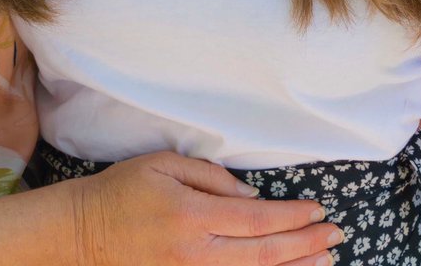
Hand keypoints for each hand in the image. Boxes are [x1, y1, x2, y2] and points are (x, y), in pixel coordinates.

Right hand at [74, 151, 342, 265]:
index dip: (293, 216)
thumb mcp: (162, 164)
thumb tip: (251, 196)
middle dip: (306, 244)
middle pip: (265, 253)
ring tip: (325, 260)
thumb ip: (209, 177)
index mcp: (192, 215)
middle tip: (337, 235)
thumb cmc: (121, 190)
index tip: (318, 209)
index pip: (257, 218)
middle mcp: (197, 253)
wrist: (83, 233)